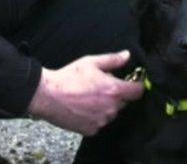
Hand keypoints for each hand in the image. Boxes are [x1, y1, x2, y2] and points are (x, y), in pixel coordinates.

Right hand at [27, 50, 143, 135]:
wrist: (48, 96)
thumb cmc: (69, 77)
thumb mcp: (91, 62)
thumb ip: (112, 60)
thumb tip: (127, 55)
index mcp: (114, 90)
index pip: (137, 91)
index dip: (136, 85)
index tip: (132, 82)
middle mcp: (111, 108)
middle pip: (123, 102)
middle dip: (116, 94)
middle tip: (100, 86)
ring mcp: (101, 121)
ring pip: (111, 113)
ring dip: (106, 106)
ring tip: (89, 97)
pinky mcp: (91, 130)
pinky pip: (99, 122)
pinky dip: (95, 116)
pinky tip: (83, 107)